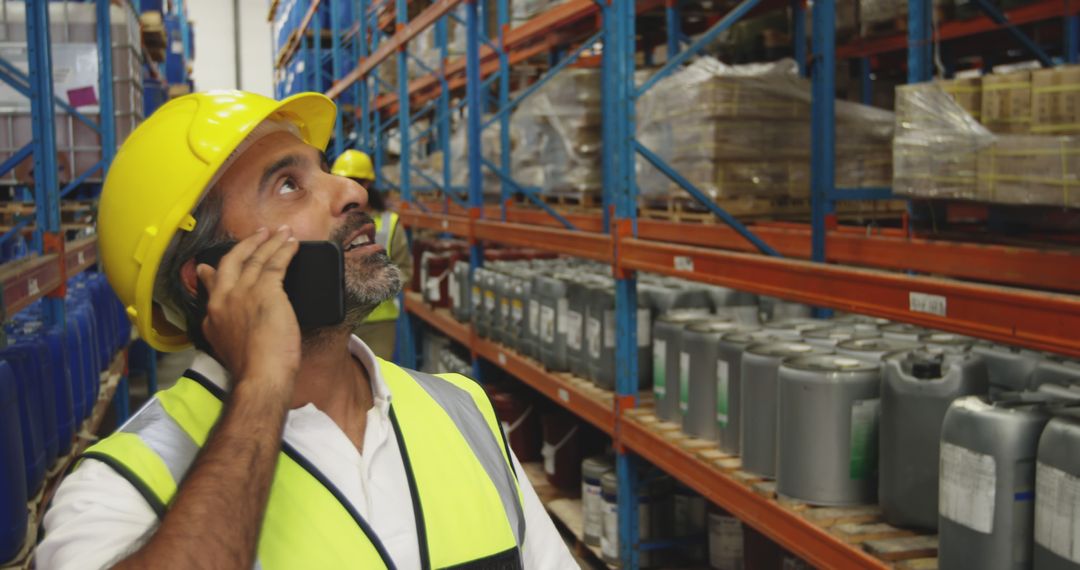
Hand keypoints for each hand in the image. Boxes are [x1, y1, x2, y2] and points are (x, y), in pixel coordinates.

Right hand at [196, 226, 300, 391]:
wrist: (260, 375)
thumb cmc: (250, 369)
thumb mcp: (224, 346)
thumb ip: (222, 328)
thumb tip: (224, 322)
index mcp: (212, 314)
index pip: (213, 284)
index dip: (214, 270)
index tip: (211, 265)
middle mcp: (224, 298)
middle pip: (232, 261)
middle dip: (246, 244)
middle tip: (258, 234)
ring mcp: (244, 292)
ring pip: (257, 258)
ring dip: (270, 242)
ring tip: (281, 232)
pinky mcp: (267, 290)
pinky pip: (276, 263)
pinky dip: (285, 251)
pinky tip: (292, 244)